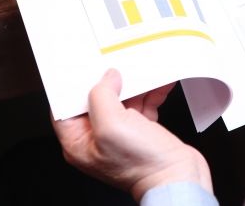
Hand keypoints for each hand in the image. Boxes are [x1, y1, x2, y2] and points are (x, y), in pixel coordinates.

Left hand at [52, 69, 212, 201]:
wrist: (178, 177)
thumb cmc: (142, 164)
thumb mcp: (112, 125)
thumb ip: (102, 96)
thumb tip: (106, 78)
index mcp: (80, 143)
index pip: (66, 108)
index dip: (75, 87)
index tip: (87, 69)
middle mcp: (98, 139)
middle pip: (97, 100)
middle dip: (111, 82)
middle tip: (120, 67)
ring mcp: (122, 135)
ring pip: (123, 100)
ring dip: (136, 85)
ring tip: (145, 72)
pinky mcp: (143, 130)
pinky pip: (143, 105)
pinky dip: (152, 93)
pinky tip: (160, 84)